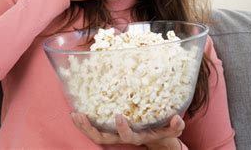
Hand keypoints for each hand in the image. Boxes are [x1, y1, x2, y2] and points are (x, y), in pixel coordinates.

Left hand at [70, 112, 184, 148]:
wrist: (154, 138)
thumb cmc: (162, 131)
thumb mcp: (171, 130)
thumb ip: (175, 126)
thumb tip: (177, 118)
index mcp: (136, 136)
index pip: (127, 136)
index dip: (122, 128)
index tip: (118, 116)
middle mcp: (121, 137)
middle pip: (102, 138)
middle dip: (90, 129)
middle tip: (81, 115)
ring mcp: (113, 134)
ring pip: (95, 135)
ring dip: (82, 126)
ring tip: (73, 113)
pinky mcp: (108, 129)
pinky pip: (93, 128)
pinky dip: (83, 122)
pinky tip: (75, 111)